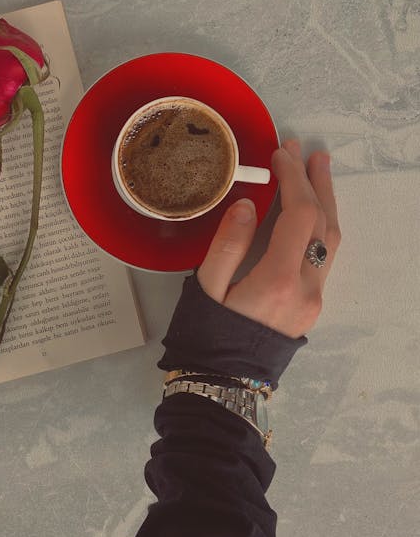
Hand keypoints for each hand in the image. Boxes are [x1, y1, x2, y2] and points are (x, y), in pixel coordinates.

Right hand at [197, 139, 340, 337]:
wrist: (222, 385)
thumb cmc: (206, 337)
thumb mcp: (205, 288)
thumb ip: (227, 244)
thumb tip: (247, 205)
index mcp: (277, 282)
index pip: (299, 216)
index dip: (293, 179)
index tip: (281, 154)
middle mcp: (306, 289)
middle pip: (323, 224)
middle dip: (314, 183)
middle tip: (306, 152)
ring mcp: (314, 299)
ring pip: (331, 240)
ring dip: (326, 202)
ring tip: (318, 171)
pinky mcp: (312, 306)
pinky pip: (325, 256)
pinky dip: (322, 225)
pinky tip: (314, 211)